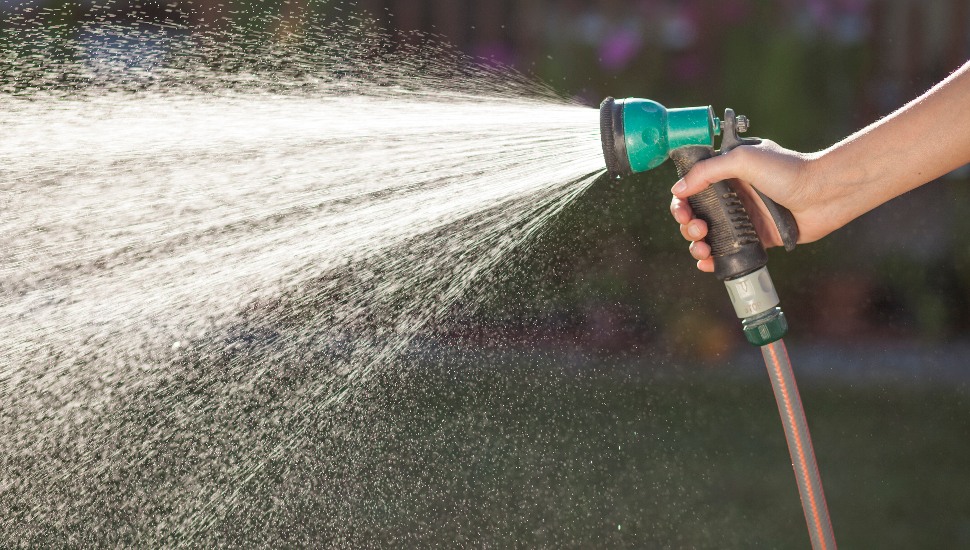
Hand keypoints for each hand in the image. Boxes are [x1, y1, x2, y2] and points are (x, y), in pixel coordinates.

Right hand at [669, 140, 836, 271]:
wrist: (822, 194)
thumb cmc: (788, 171)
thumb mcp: (743, 159)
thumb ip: (708, 171)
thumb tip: (678, 190)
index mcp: (726, 174)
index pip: (692, 187)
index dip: (681, 200)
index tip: (682, 210)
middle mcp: (732, 196)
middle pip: (695, 214)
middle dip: (687, 225)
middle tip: (697, 228)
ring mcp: (743, 218)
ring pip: (707, 235)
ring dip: (696, 244)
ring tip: (702, 247)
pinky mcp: (755, 239)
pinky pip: (727, 251)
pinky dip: (712, 259)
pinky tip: (707, 262)